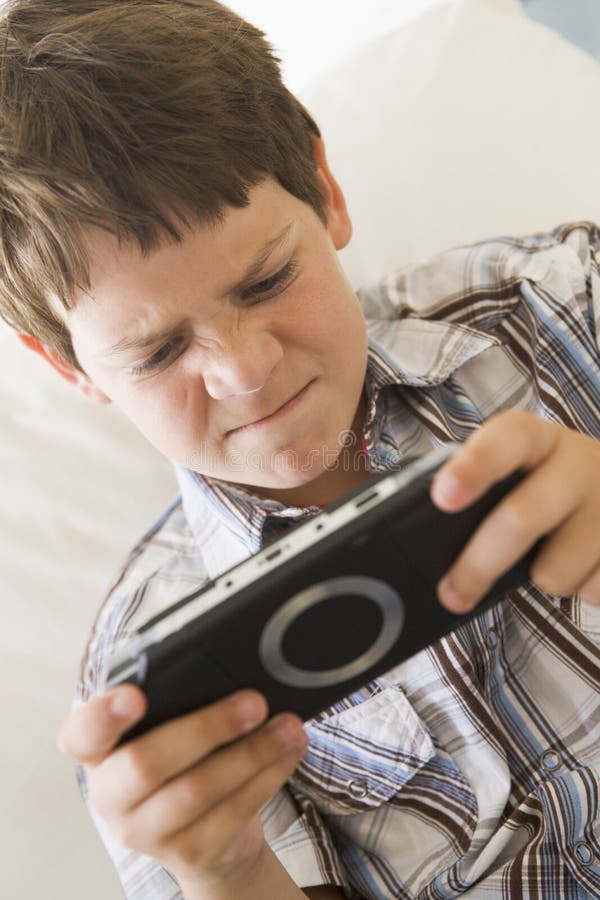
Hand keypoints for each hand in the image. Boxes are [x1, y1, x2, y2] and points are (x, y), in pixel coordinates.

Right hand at [57, 685, 306, 891]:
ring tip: (288, 726)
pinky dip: (269, 775)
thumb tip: (227, 665)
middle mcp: (112, 796)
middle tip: (254, 701)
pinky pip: (234, 811)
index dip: (103, 717)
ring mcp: (147, 832)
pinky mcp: (190, 852)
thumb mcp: (166, 730)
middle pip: (146, 763)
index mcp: (98, 753)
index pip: (80, 736)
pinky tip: (289, 750)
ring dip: (252, 752)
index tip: (135, 696)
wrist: (205, 837)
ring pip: (198, 790)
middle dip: (207, 727)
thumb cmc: (182, 761)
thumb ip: (174, 702)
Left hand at [430, 410, 599, 609]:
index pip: (507, 439)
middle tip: (452, 593)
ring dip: (541, 579)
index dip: (474, 466)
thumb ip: (473, 491)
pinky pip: (591, 590)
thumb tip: (416, 534)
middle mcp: (579, 464)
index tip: (443, 497)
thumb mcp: (514, 471)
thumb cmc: (543, 484)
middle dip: (479, 564)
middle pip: (523, 517)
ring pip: (556, 570)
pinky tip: (583, 562)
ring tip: (548, 556)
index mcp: (536, 438)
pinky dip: (578, 589)